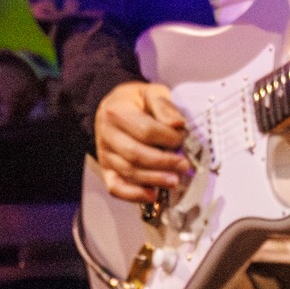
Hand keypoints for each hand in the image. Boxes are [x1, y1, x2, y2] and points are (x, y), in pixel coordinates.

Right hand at [94, 81, 189, 202]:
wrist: (114, 107)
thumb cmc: (136, 101)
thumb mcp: (151, 92)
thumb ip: (164, 107)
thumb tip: (177, 125)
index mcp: (117, 112)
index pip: (146, 130)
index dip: (168, 137)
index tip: (183, 138)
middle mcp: (107, 135)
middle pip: (136, 154)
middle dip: (164, 162)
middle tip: (184, 165)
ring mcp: (105, 154)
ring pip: (128, 172)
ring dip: (154, 179)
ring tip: (174, 181)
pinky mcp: (106, 169)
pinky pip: (116, 187)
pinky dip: (134, 195)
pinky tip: (152, 195)